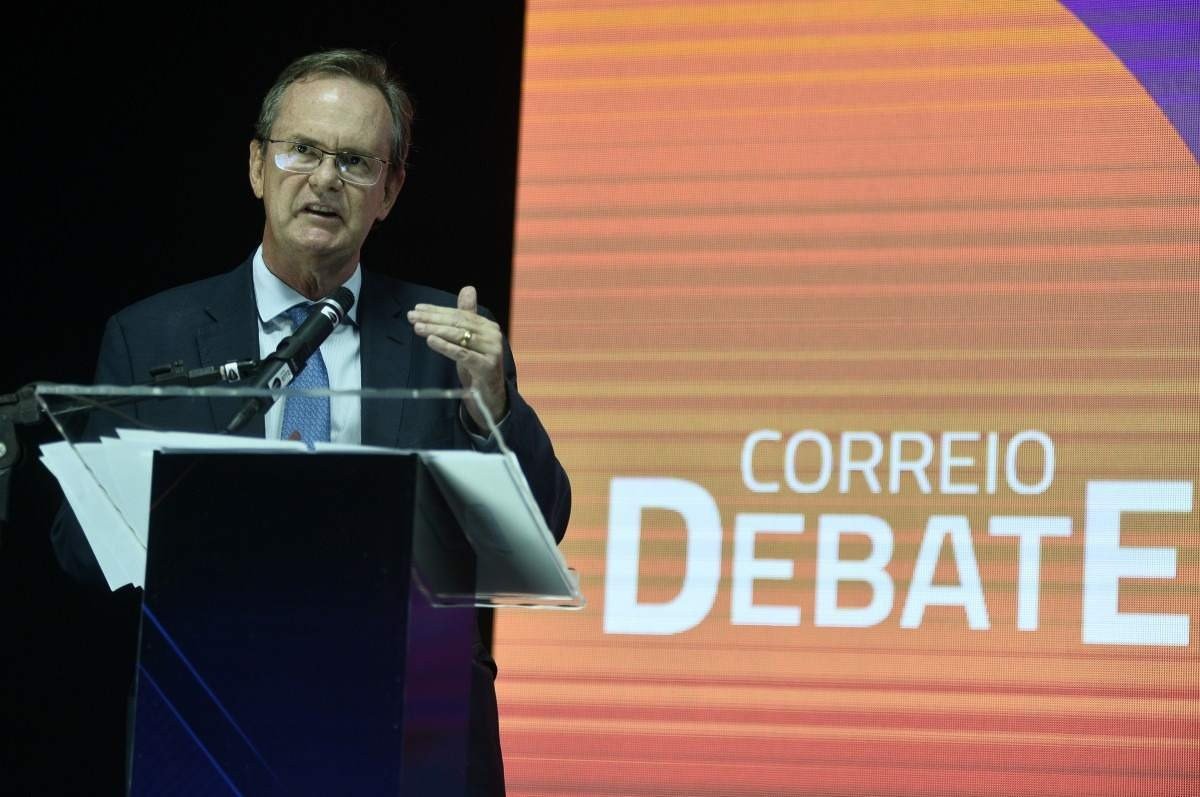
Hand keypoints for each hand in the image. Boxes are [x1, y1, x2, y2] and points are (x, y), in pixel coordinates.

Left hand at [406, 286, 507, 430]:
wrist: (490, 397)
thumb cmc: (477, 367)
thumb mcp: (469, 341)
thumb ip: (467, 315)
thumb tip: (468, 288)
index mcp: (488, 327)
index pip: (460, 315)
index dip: (438, 311)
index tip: (418, 309)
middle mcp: (493, 336)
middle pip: (459, 324)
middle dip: (433, 319)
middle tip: (412, 317)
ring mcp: (492, 351)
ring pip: (460, 337)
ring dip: (436, 330)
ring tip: (417, 327)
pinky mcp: (486, 367)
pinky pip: (463, 354)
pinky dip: (446, 346)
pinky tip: (431, 341)